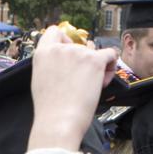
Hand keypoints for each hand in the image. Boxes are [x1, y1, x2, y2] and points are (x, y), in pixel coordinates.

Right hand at [27, 25, 117, 150]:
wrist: (58, 121)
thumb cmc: (50, 108)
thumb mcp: (41, 79)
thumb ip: (52, 64)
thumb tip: (74, 59)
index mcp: (42, 53)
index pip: (55, 31)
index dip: (65, 41)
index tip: (69, 55)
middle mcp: (59, 48)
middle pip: (79, 45)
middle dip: (84, 60)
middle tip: (81, 80)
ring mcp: (77, 53)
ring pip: (96, 52)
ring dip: (97, 66)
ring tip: (92, 87)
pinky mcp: (94, 60)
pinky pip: (111, 54)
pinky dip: (111, 65)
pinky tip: (105, 78)